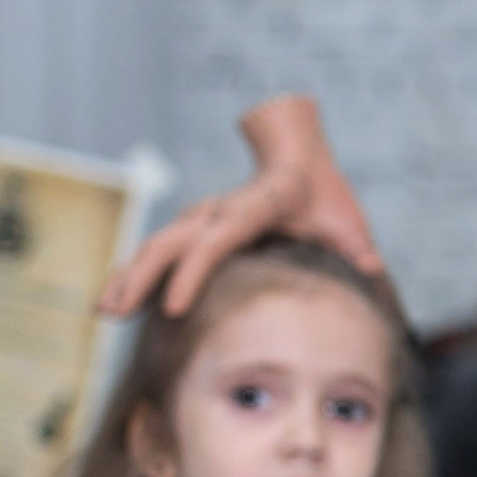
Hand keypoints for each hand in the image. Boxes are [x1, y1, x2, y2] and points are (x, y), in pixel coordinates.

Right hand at [98, 95, 382, 317]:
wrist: (300, 162)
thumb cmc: (325, 197)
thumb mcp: (345, 220)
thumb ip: (355, 244)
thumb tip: (372, 266)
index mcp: (257, 206)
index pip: (217, 239)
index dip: (193, 272)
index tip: (172, 307)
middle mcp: (220, 209)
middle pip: (173, 241)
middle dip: (142, 277)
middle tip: (115, 313)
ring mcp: (203, 217)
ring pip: (159, 243)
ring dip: (130, 276)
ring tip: (104, 311)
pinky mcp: (195, 228)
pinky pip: (161, 249)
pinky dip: (136, 272)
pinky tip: (115, 301)